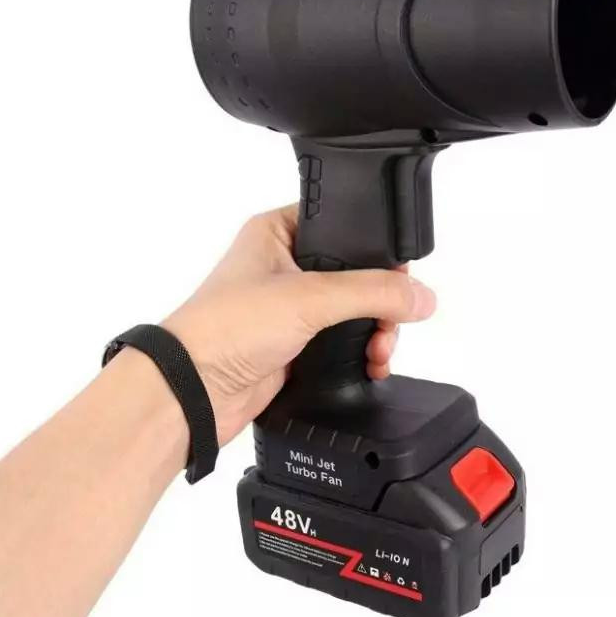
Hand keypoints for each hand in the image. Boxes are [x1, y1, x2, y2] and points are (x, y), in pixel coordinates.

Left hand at [162, 205, 436, 445]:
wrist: (194, 391)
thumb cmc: (224, 328)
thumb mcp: (308, 297)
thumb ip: (371, 292)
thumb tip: (420, 296)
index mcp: (278, 232)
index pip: (344, 225)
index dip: (376, 248)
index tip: (399, 274)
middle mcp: (284, 266)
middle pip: (356, 273)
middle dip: (382, 300)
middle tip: (392, 320)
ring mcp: (290, 308)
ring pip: (353, 311)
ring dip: (376, 331)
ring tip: (380, 349)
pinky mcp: (294, 344)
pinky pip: (343, 343)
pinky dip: (362, 354)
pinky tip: (371, 364)